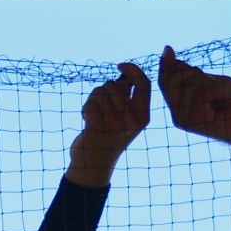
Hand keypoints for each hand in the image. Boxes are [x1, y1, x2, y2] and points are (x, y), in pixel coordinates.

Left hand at [66, 62, 150, 187]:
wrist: (93, 165)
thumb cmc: (108, 136)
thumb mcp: (126, 117)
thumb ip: (128, 94)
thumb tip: (126, 71)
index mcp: (143, 117)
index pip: (144, 84)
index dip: (132, 70)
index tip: (120, 65)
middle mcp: (132, 122)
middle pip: (115, 85)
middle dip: (105, 90)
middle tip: (103, 108)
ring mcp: (115, 126)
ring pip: (100, 91)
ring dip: (94, 100)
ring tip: (97, 117)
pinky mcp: (97, 128)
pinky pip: (91, 102)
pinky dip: (86, 107)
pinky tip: (88, 121)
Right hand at [159, 46, 230, 169]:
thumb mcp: (211, 81)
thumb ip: (188, 73)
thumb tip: (166, 51)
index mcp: (179, 108)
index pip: (164, 80)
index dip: (170, 65)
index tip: (189, 63)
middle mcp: (177, 116)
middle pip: (174, 78)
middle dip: (198, 74)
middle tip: (217, 90)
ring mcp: (184, 120)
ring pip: (190, 83)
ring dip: (213, 84)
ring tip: (223, 99)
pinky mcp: (195, 121)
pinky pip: (202, 92)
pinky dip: (218, 91)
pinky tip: (225, 102)